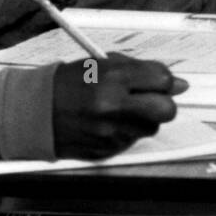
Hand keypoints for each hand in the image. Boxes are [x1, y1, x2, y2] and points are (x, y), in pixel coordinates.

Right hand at [52, 54, 187, 158]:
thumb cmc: (69, 84)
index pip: (162, 79)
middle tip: (150, 99)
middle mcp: (113, 106)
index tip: (159, 82)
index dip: (164, 80)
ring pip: (151, 128)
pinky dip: (125, 132)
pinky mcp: (107, 150)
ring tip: (121, 110)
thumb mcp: (101, 65)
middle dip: (163, 104)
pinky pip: (131, 141)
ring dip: (143, 119)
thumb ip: (140, 70)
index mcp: (112, 78)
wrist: (37, 111)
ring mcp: (110, 131)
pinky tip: (107, 122)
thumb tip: (178, 84)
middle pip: (166, 110)